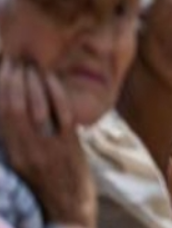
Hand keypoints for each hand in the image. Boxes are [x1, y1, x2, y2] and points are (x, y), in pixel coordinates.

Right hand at [0, 59, 95, 226]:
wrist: (68, 206)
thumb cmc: (45, 180)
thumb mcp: (23, 160)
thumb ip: (16, 137)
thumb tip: (10, 109)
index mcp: (13, 153)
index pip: (1, 115)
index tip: (1, 69)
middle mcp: (27, 148)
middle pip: (15, 107)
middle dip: (13, 80)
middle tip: (15, 60)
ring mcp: (50, 145)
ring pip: (37, 107)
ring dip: (33, 81)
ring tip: (30, 64)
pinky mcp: (70, 143)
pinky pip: (63, 112)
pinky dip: (56, 92)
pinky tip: (51, 77)